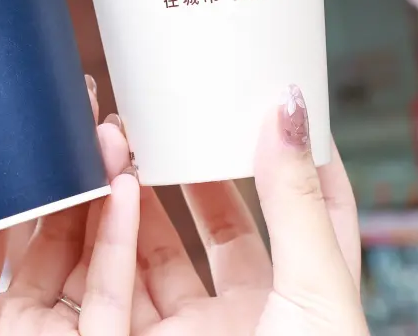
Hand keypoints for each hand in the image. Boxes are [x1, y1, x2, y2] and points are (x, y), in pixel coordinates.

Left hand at [0, 77, 139, 335]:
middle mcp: (14, 324)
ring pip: (93, 257)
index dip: (13, 179)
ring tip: (110, 135)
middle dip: (70, 175)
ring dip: (106, 193)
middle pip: (53, 237)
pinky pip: (114, 295)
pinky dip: (123, 241)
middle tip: (81, 117)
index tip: (26, 127)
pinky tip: (125, 186)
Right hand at [122, 84, 367, 334]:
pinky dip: (103, 237)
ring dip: (138, 198)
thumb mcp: (315, 289)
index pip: (313, 212)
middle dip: (196, 171)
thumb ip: (297, 205)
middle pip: (221, 228)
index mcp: (307, 300)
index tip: (280, 105)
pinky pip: (111, 285)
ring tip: (125, 143)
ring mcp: (195, 333)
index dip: (301, 157)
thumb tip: (290, 114)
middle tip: (177, 120)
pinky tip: (101, 192)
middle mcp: (251, 315)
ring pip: (157, 252)